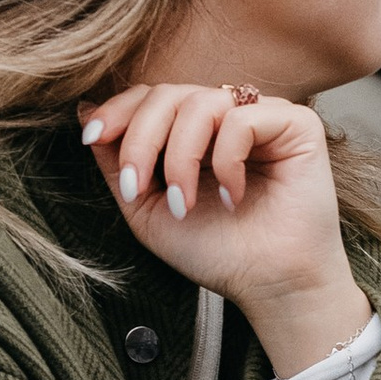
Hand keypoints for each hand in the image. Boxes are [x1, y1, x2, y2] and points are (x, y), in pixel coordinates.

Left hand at [79, 82, 370, 379]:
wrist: (269, 285)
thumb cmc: (217, 253)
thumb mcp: (147, 209)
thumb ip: (117, 162)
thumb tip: (85, 111)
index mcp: (194, 133)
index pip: (151, 96)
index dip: (119, 110)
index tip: (93, 137)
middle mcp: (227, 117)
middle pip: (168, 94)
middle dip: (140, 139)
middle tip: (135, 187)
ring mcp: (262, 116)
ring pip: (201, 101)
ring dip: (180, 156)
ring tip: (186, 203)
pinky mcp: (295, 124)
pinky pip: (241, 118)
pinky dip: (226, 160)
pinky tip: (232, 196)